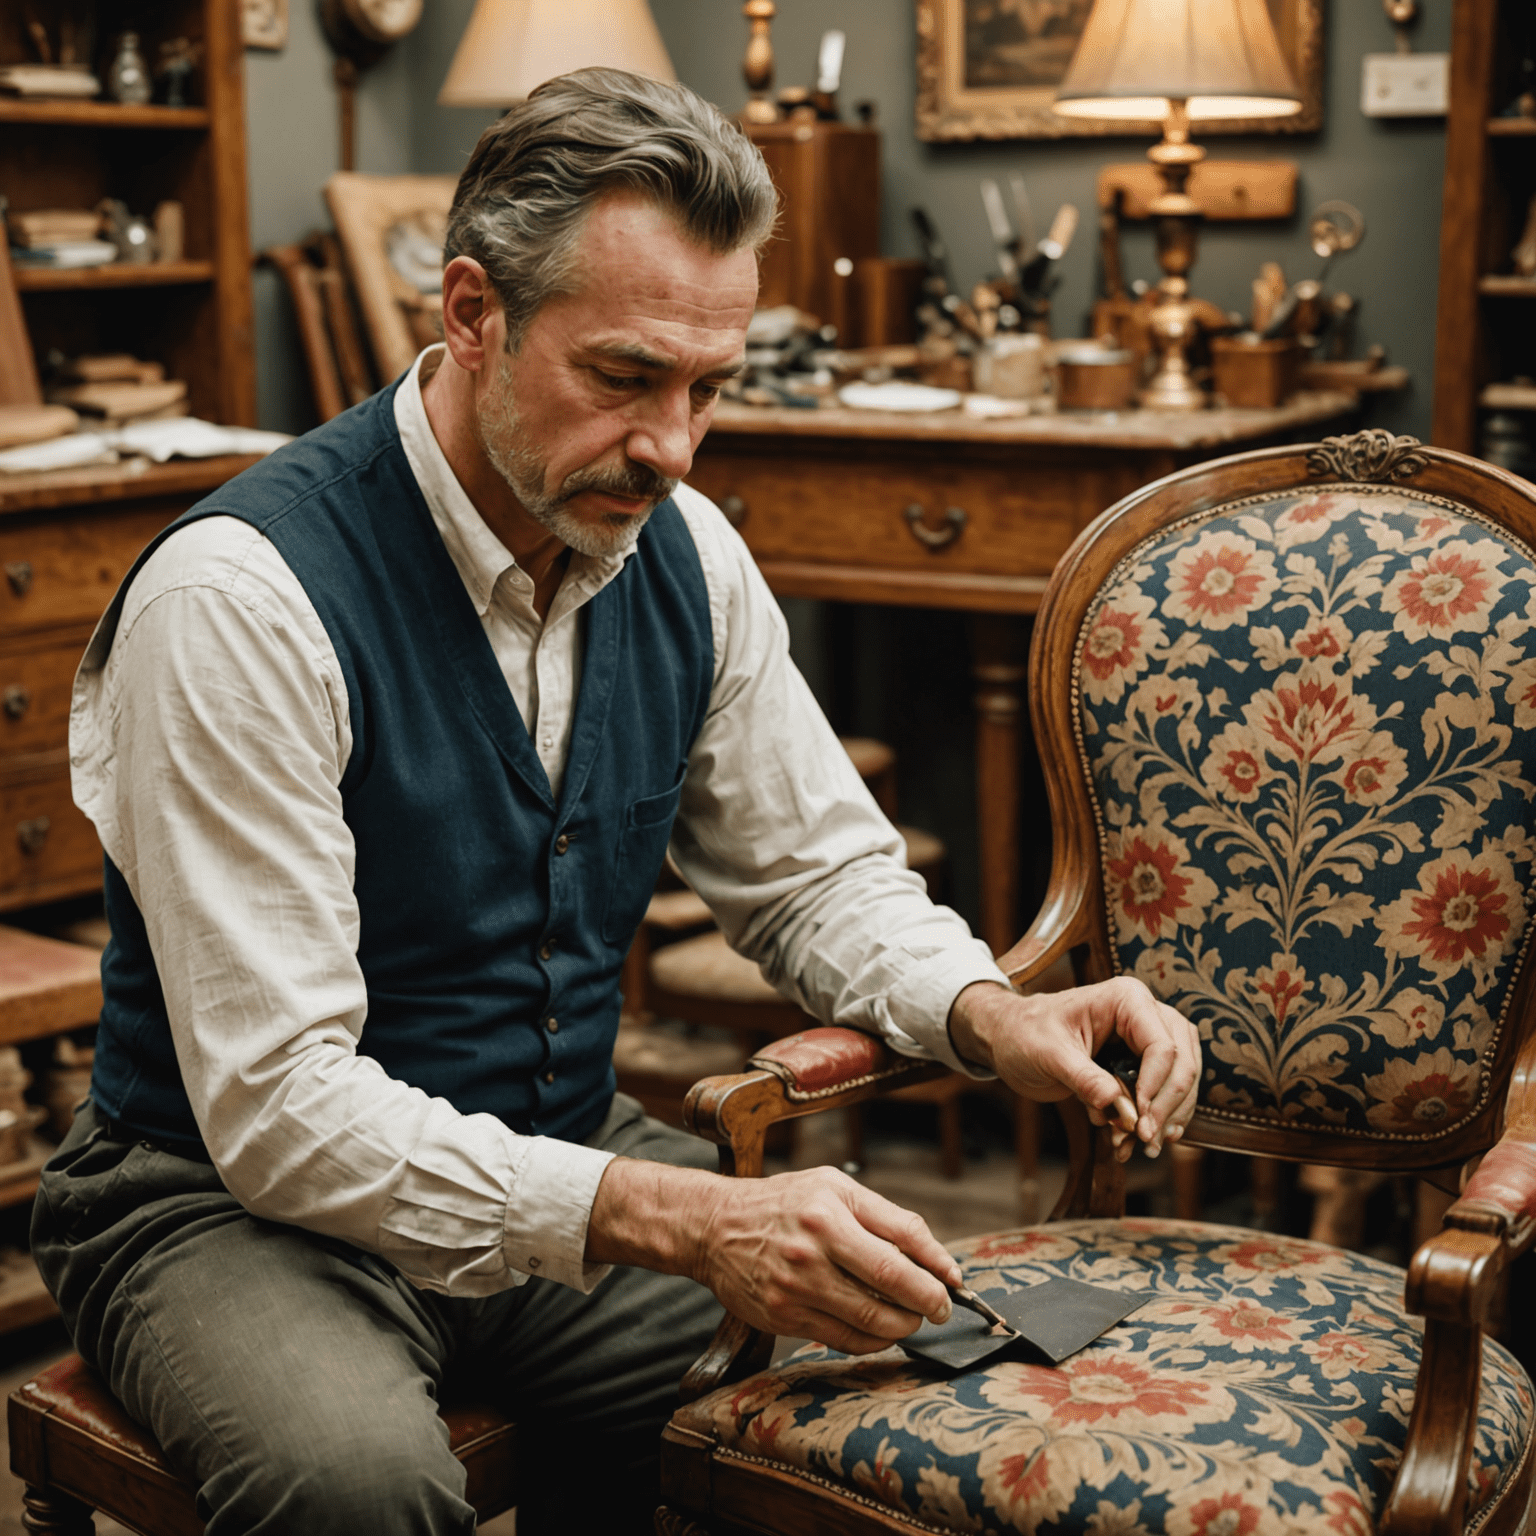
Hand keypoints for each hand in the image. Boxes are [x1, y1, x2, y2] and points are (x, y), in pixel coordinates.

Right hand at [587, 1160, 960, 1353]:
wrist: (716, 1228)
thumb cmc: (784, 1202)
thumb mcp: (834, 1186)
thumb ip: (887, 1217)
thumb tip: (936, 1259)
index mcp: (828, 1211)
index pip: (900, 1248)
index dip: (936, 1270)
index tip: (953, 1283)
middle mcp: (812, 1250)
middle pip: (890, 1289)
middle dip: (927, 1303)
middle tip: (938, 1307)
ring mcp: (796, 1288)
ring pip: (870, 1322)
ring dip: (902, 1326)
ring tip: (909, 1316)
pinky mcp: (784, 1318)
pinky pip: (843, 1340)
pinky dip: (871, 1339)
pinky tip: (877, 1327)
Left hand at [948, 977, 1199, 1160]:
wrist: (1009, 1038)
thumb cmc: (1024, 1034)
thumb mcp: (1049, 1055)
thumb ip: (1083, 1078)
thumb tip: (1117, 1105)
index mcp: (1125, 999)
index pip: (1162, 1046)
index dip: (1157, 1088)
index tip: (1140, 1123)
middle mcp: (1144, 1014)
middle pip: (1181, 1063)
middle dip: (1168, 1106)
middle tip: (1146, 1141)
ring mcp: (1146, 1038)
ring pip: (1181, 1079)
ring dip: (1167, 1116)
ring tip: (1144, 1146)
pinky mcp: (1141, 1062)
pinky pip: (1163, 1090)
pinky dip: (1156, 1117)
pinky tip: (1141, 1141)